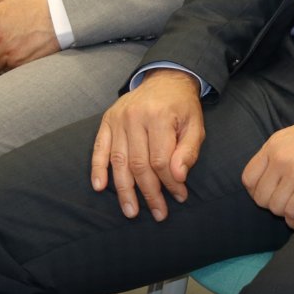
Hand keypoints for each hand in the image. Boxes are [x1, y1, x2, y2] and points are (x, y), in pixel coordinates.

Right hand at [89, 70, 204, 219]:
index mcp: (160, 117)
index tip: (179, 197)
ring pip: (119, 162)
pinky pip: (99, 149)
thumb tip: (178, 177)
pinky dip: (98, 169)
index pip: (161, 160)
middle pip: (139, 165)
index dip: (170, 183)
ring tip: (131, 211)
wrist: (165, 79)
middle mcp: (135, 117)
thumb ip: (188, 151)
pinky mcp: (106, 121)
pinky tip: (100, 187)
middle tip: (158, 213)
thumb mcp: (195, 125)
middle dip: (149, 193)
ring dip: (124, 190)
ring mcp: (118, 119)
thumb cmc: (182, 107)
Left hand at [241, 118, 293, 228]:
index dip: (257, 192)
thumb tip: (269, 177)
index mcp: (274, 145)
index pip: (248, 178)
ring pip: (276, 207)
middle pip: (261, 197)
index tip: (270, 195)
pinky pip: (293, 212)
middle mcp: (280, 158)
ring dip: (286, 213)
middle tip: (288, 202)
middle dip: (274, 204)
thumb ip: (279, 153)